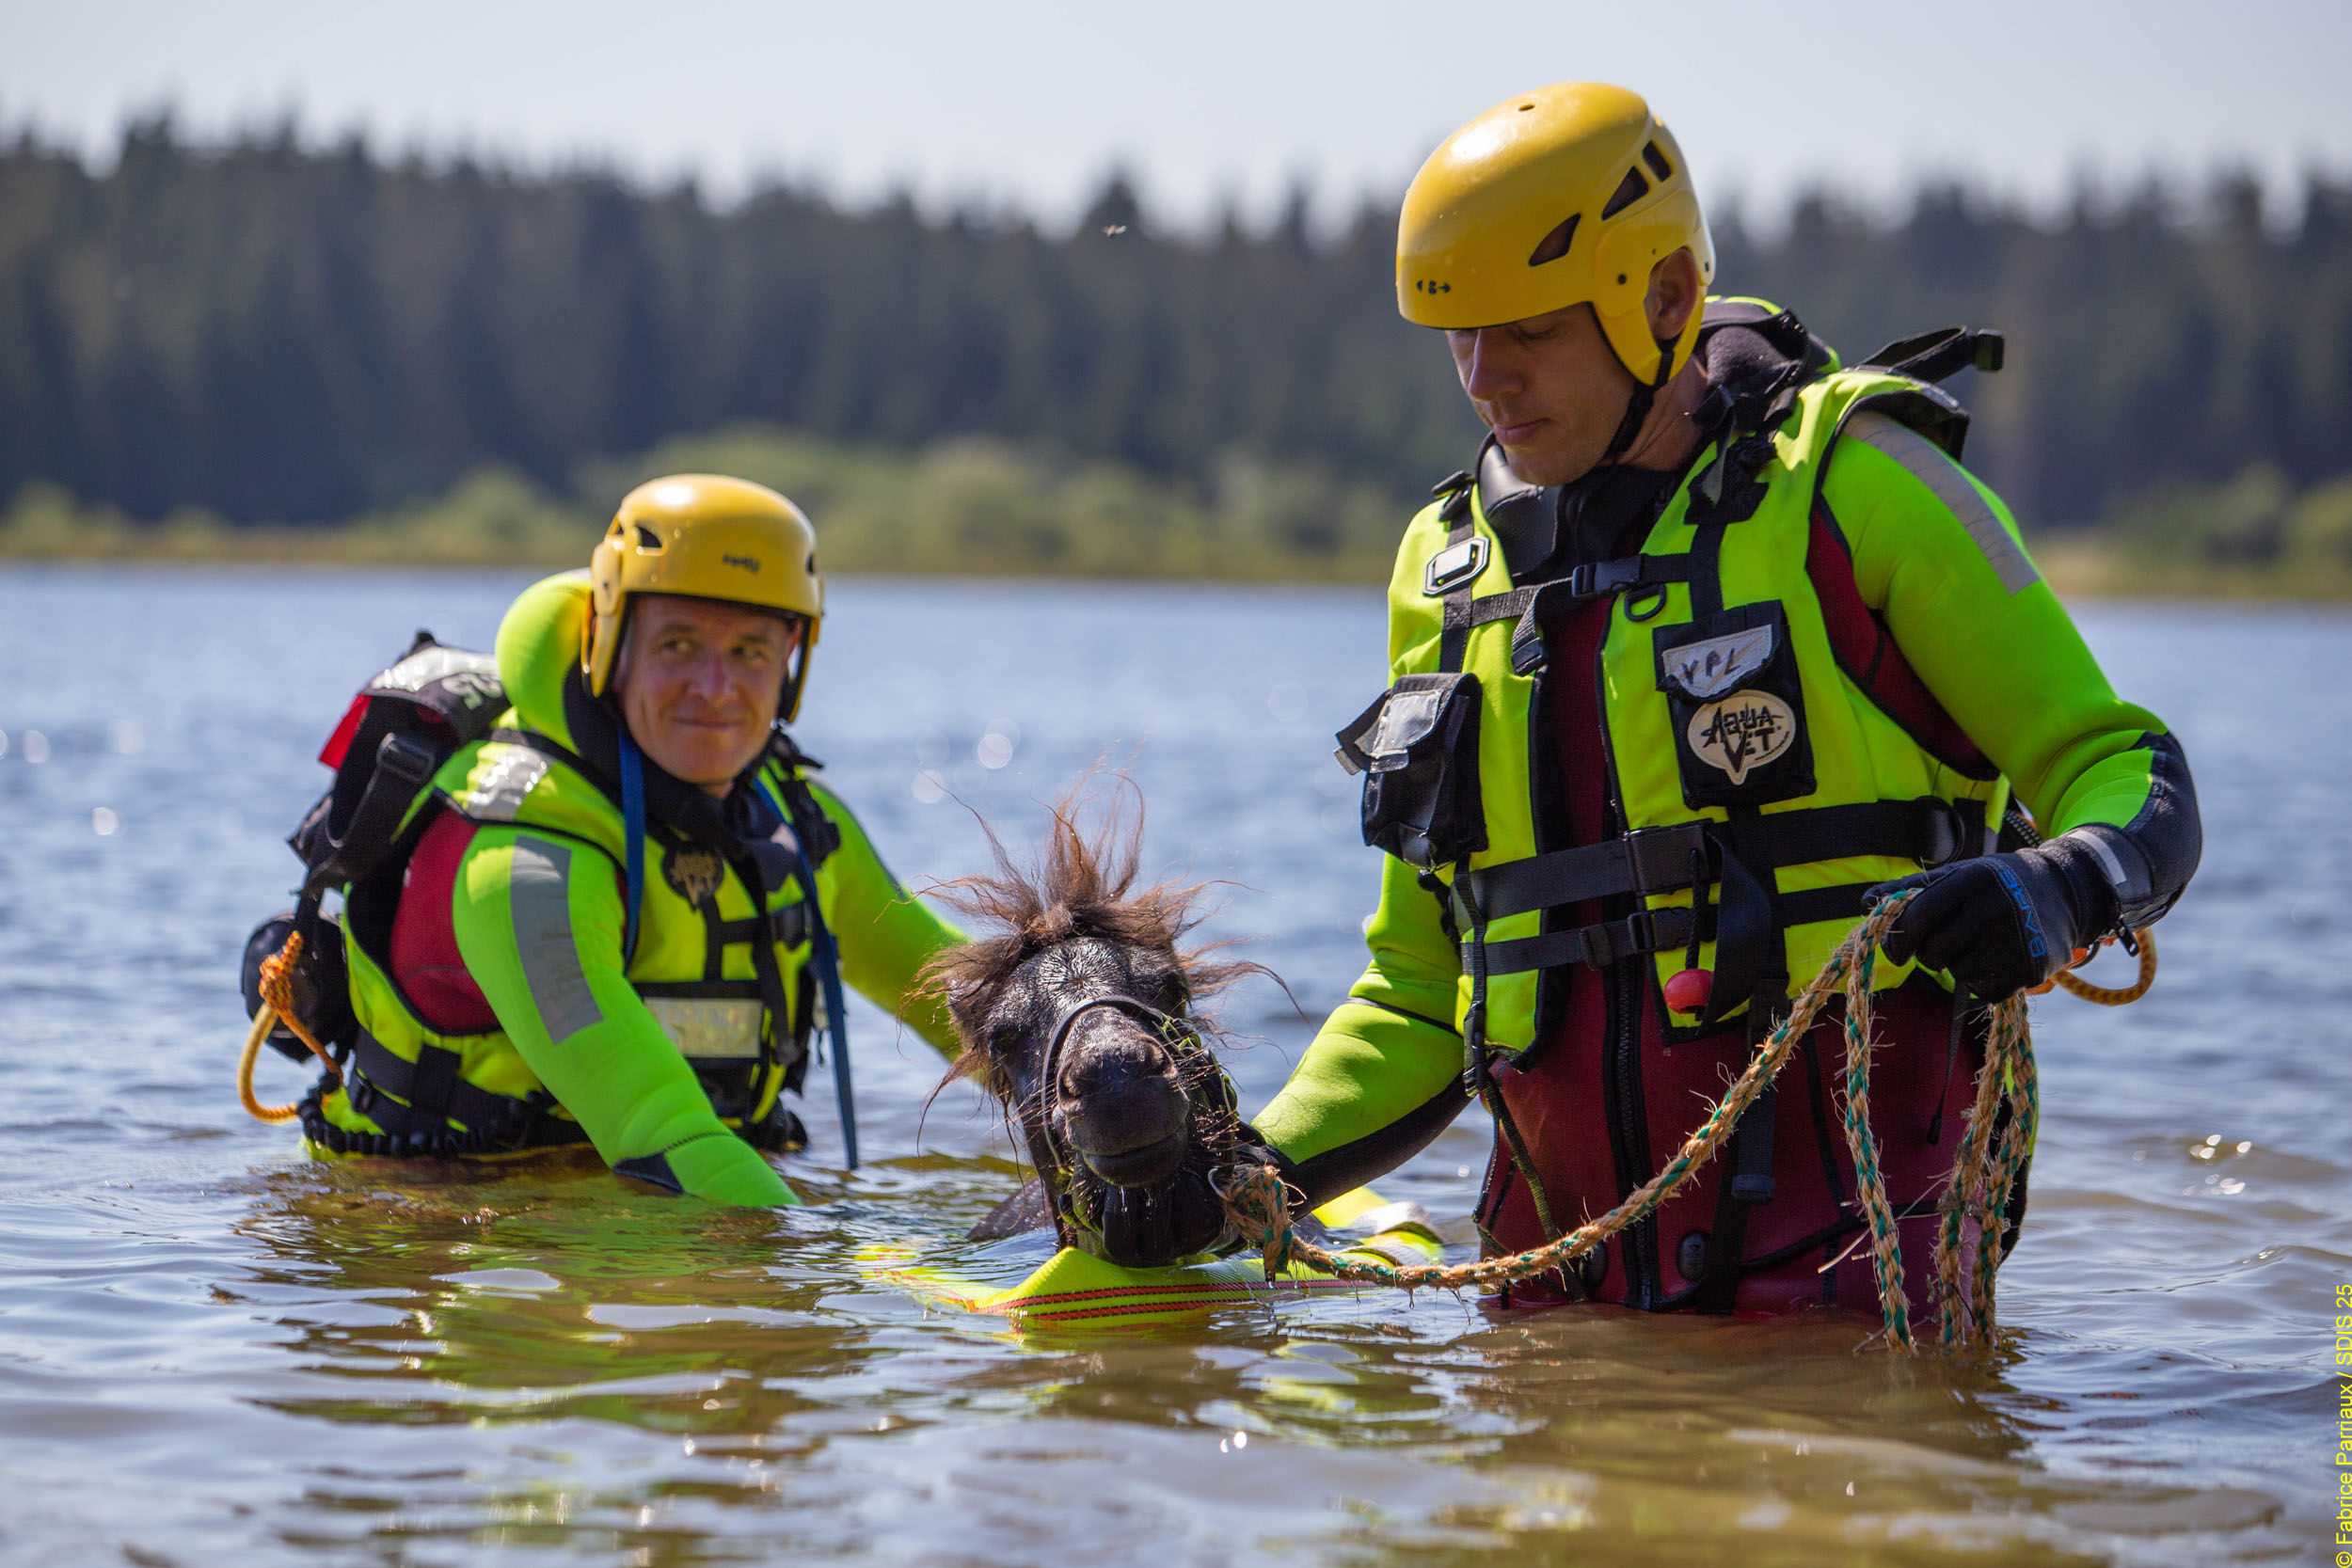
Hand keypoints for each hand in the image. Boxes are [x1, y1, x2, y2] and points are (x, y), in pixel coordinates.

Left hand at [1871, 841, 2115, 1001]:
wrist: (2067, 891)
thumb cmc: (1998, 882)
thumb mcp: (1959, 874)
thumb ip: (1912, 889)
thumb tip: (1865, 902)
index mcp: (1970, 881)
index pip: (1916, 917)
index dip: (1898, 938)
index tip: (1896, 951)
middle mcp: (1993, 910)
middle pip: (1933, 953)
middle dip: (1930, 954)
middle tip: (1947, 943)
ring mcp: (2013, 942)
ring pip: (1957, 974)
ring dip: (1958, 967)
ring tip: (1979, 945)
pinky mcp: (2028, 970)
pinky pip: (1982, 991)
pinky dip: (1981, 982)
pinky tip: (1995, 960)